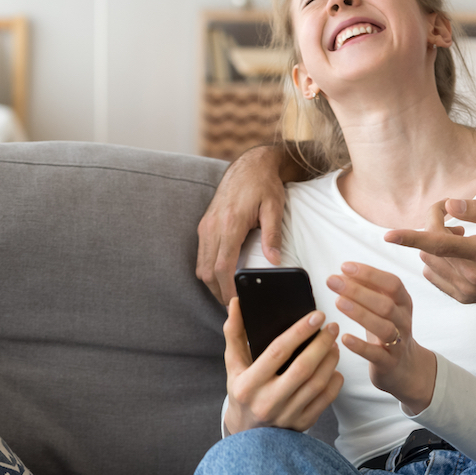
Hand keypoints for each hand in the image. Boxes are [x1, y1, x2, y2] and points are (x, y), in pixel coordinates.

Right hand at [197, 145, 288, 303]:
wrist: (249, 165)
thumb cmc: (264, 185)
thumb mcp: (274, 208)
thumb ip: (273, 235)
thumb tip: (274, 262)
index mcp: (230, 224)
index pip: (222, 266)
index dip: (227, 289)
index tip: (236, 304)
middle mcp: (213, 226)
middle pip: (208, 271)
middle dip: (218, 292)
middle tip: (234, 309)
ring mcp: (206, 226)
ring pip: (201, 265)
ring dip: (212, 283)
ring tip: (228, 297)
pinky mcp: (205, 225)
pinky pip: (201, 254)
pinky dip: (209, 270)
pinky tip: (222, 278)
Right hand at [223, 298, 342, 433]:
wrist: (247, 434)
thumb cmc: (242, 392)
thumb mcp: (233, 365)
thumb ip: (234, 333)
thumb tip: (236, 302)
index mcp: (248, 385)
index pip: (277, 352)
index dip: (299, 331)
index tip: (317, 315)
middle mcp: (267, 402)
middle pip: (303, 368)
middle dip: (321, 344)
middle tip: (332, 327)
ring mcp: (286, 416)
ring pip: (317, 383)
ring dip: (330, 360)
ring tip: (333, 344)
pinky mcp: (302, 425)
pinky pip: (325, 400)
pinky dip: (334, 381)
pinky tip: (334, 368)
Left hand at [327, 262, 436, 412]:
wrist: (406, 367)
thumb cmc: (388, 330)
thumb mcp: (384, 307)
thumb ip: (368, 289)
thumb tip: (344, 271)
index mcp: (403, 302)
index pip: (392, 283)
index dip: (369, 273)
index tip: (345, 267)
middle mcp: (403, 320)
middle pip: (385, 303)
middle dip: (358, 290)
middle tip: (333, 281)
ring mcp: (398, 342)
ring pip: (384, 327)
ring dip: (360, 313)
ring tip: (338, 302)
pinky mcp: (389, 362)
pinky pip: (376, 354)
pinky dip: (360, 346)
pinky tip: (344, 338)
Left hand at [383, 198, 475, 304]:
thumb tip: (451, 205)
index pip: (440, 243)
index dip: (412, 237)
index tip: (389, 235)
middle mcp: (471, 275)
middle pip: (431, 247)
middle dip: (435, 227)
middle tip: (457, 219)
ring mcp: (466, 290)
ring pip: (429, 261)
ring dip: (436, 245)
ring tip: (463, 238)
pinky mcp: (463, 297)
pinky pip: (434, 275)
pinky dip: (438, 261)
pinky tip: (460, 255)